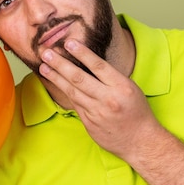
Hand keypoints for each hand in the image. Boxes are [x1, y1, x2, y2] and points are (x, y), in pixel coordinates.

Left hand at [39, 39, 158, 158]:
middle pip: (79, 78)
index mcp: (122, 87)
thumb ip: (110, 78)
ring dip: (56, 78)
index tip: (68, 42)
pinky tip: (54, 83)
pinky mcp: (89, 123)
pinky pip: (74, 104)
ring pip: (72, 91)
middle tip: (47, 53)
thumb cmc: (136, 111)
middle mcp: (108, 99)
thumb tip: (88, 63)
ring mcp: (97, 112)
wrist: (139, 141)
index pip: (98, 66)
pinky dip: (64, 92)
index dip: (82, 53)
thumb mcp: (130, 88)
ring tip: (44, 67)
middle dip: (60, 64)